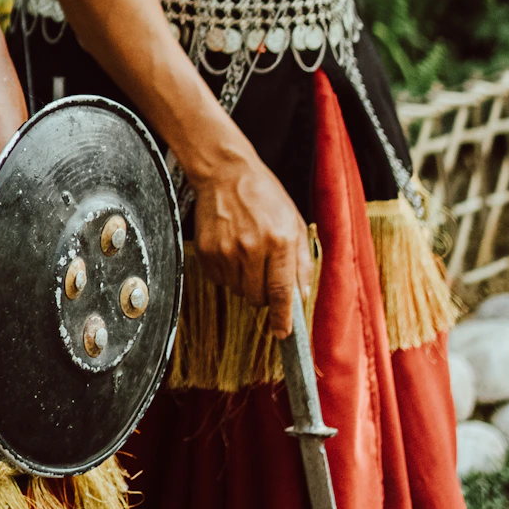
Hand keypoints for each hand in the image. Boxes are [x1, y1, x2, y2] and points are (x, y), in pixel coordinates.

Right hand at [189, 148, 313, 337]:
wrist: (225, 173)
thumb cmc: (264, 196)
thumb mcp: (294, 222)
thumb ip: (302, 261)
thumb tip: (302, 295)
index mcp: (279, 241)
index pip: (281, 293)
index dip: (283, 319)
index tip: (283, 335)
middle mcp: (251, 249)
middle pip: (257, 298)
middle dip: (264, 295)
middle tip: (265, 272)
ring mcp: (226, 251)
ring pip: (238, 291)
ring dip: (246, 282)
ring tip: (247, 253)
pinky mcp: (206, 251)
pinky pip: (220, 280)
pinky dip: (228, 273)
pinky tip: (231, 249)